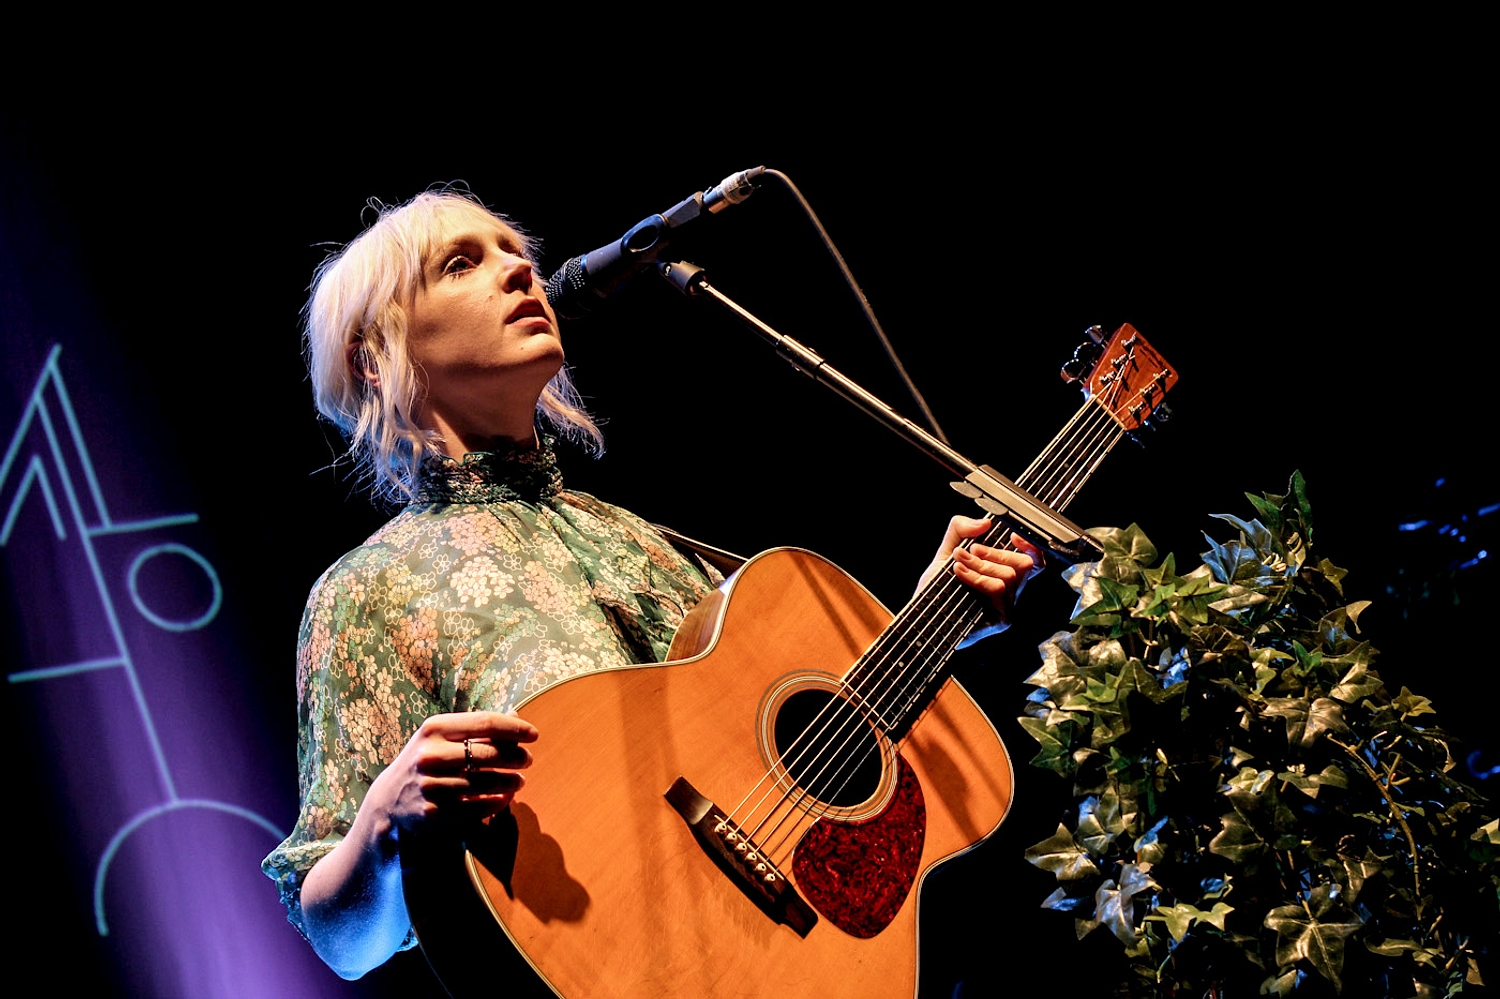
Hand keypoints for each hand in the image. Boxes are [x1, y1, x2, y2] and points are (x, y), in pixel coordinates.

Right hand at [367, 711, 538, 837]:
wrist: (390, 799)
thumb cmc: (427, 760)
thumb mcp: (442, 737)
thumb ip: (477, 727)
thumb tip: (516, 717)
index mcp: (434, 728)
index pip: (485, 723)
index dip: (514, 729)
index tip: (533, 735)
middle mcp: (430, 755)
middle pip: (489, 754)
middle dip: (516, 757)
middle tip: (528, 760)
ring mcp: (431, 785)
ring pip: (486, 783)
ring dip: (511, 782)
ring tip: (519, 780)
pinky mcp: (434, 812)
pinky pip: (477, 808)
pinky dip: (497, 803)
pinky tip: (505, 798)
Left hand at [920, 516, 1044, 633]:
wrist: (924, 612)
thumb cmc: (937, 588)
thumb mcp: (946, 551)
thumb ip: (960, 529)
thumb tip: (984, 522)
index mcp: (1003, 573)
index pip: (1034, 560)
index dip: (1031, 546)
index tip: (1013, 535)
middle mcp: (1010, 590)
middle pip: (1025, 564)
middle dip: (995, 552)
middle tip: (971, 550)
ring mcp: (1007, 606)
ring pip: (1008, 576)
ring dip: (980, 564)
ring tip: (959, 562)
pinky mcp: (1000, 618)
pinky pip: (997, 589)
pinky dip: (977, 576)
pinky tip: (959, 572)